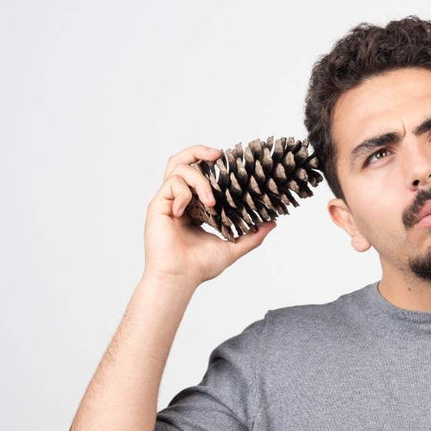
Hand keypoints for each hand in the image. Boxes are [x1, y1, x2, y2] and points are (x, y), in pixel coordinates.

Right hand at [143, 144, 276, 286]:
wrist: (179, 278)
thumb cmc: (199, 267)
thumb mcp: (232, 248)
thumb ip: (252, 236)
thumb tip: (272, 223)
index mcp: (194, 207)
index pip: (200, 175)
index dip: (212, 165)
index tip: (231, 164)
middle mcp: (179, 200)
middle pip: (183, 161)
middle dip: (199, 151)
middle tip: (218, 154)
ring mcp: (167, 201)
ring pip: (178, 168)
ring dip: (198, 179)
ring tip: (211, 200)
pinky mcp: (158, 205)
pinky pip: (171, 185)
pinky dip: (184, 193)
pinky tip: (187, 212)